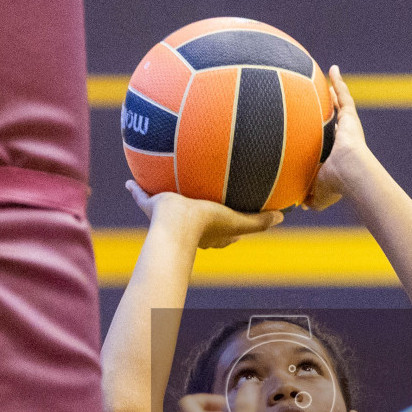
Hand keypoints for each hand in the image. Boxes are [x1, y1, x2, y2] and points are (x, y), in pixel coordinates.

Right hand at [127, 181, 282, 247]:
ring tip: (166, 180)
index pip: (223, 229)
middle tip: (203, 194)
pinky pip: (142, 196)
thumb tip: (282, 217)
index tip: (234, 210)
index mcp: (208, 232)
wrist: (175, 225)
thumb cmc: (206, 225)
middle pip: (195, 216)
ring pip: (167, 205)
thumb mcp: (237, 222)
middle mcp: (188, 227)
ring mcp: (167, 218)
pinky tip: (130, 180)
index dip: (230, 221)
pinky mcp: (151, 208)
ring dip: (166, 197)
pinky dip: (136, 190)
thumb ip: (259, 221)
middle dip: (198, 207)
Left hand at [304, 66, 372, 211]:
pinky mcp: (350, 117)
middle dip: (331, 112)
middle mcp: (343, 138)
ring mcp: (348, 126)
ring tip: (330, 78)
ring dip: (336, 92)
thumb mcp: (317, 194)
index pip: (328, 144)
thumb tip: (298, 204)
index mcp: (336, 156)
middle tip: (324, 102)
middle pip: (335, 121)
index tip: (318, 132)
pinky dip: (338, 82)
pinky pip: (343, 95)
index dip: (324, 137)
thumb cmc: (335, 185)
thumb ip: (308, 196)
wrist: (349, 172)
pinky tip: (332, 69)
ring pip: (340, 105)